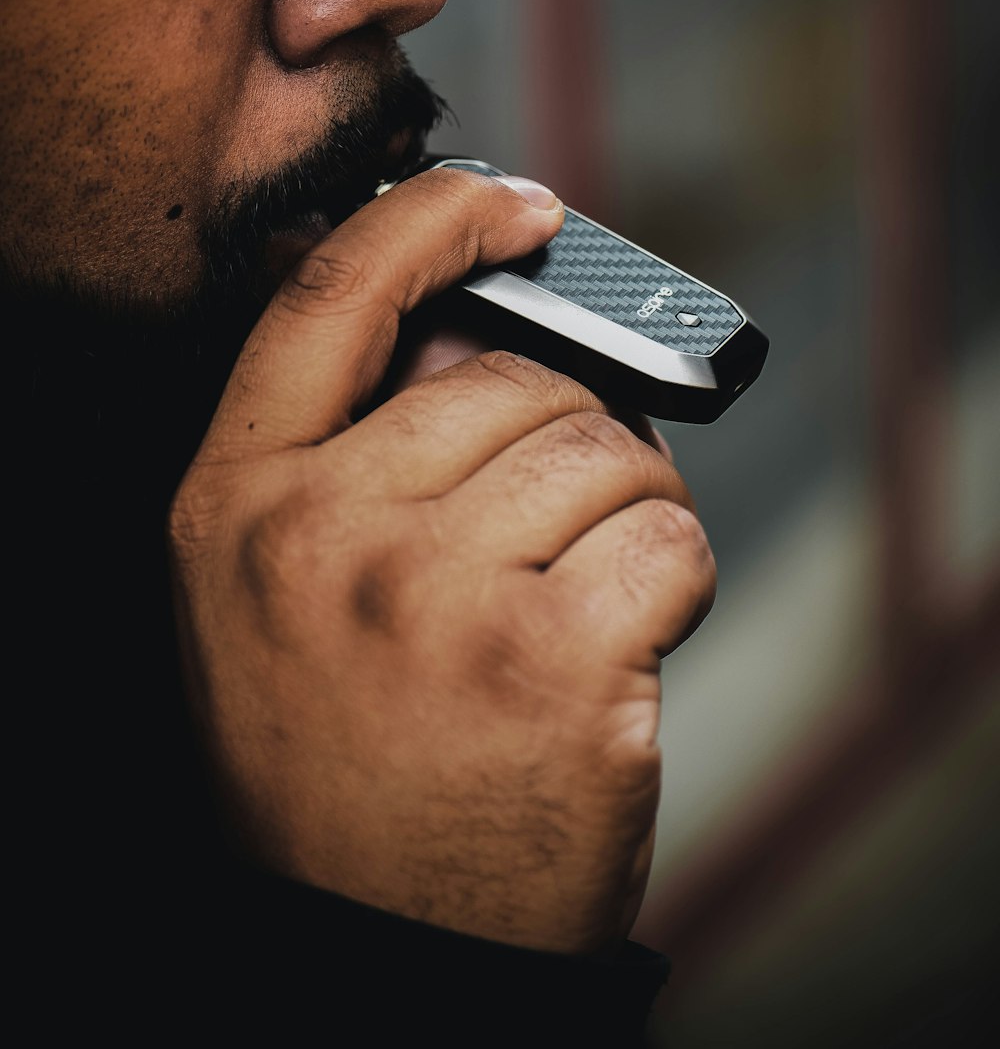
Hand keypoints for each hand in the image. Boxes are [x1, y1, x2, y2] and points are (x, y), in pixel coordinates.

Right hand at [168, 168, 715, 952]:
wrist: (365, 948)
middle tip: (548, 537)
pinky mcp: (552, 664)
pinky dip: (674, 579)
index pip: (328, 300)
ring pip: (606, 453)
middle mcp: (324, 534)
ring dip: (623, 514)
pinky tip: (623, 645)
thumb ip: (351, 457)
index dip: (430, 220)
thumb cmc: (333, 762)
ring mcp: (437, 597)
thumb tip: (466, 331)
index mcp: (237, 503)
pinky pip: (669, 539)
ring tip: (575, 602)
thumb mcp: (275, 596)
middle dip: (562, 442)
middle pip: (513, 383)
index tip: (512, 204)